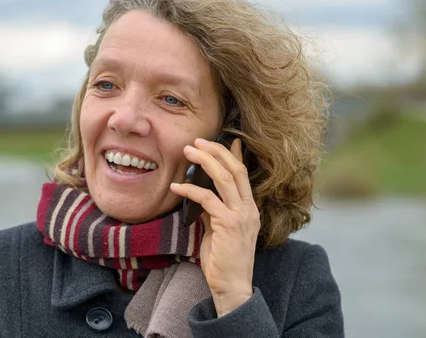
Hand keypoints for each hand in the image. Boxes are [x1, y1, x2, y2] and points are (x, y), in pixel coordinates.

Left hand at [170, 137, 260, 316]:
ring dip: (205, 161)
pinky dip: (190, 189)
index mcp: (249, 208)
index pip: (243, 174)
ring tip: (188, 151)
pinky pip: (207, 199)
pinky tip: (176, 187)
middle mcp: (249, 208)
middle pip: (235, 169)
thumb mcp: (219, 230)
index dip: (235, 155)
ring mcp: (241, 215)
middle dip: (216, 151)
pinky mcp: (229, 224)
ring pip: (224, 178)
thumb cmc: (224, 260)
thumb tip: (201, 193)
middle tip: (197, 141)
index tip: (228, 139)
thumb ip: (214, 210)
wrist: (232, 286)